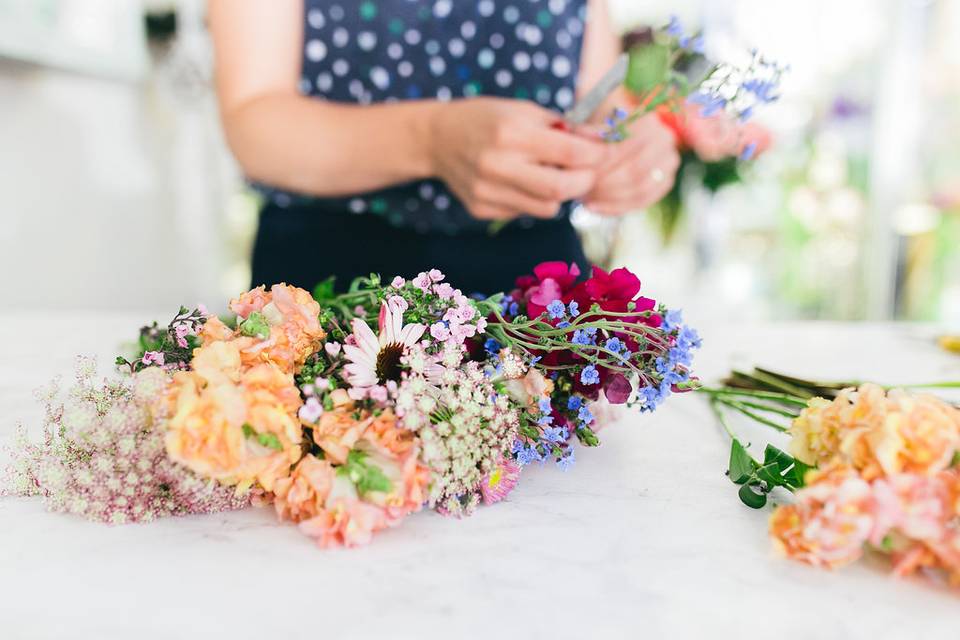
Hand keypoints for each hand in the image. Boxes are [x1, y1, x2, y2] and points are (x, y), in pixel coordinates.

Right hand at [428, 97, 611, 220]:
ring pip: (547, 208)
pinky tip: (519, 182)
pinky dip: (533, 200)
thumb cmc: (487, 119)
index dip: (598, 155)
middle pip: (562, 189)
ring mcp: (488, 191)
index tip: (606, 152)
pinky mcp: (482, 209)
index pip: (572, 153)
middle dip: (585, 181)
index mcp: (512, 132)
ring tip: (550, 174)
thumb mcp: (524, 110)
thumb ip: (564, 127)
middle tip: (587, 172)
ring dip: (560, 194)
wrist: (437, 139)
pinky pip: (524, 212)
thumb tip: (604, 141)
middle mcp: (498, 165)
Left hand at [581, 113, 679, 215]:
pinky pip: (642, 201)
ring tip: (586, 199)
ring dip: (609, 198)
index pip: (624, 150)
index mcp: (648, 121)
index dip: (600, 165)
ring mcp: (668, 163)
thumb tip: (582, 140)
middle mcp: (665, 140)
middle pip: (634, 172)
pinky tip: (595, 207)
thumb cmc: (604, 125)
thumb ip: (589, 131)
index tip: (580, 175)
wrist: (621, 130)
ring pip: (639, 190)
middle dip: (605, 185)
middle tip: (582, 191)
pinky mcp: (665, 182)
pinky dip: (616, 207)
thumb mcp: (594, 121)